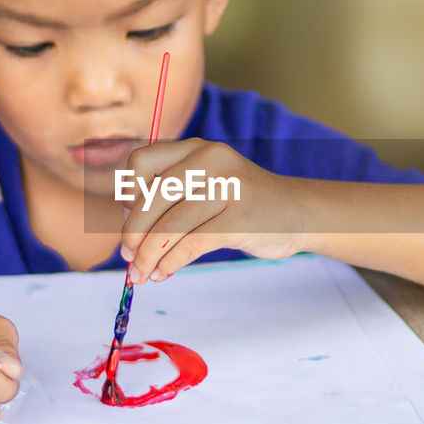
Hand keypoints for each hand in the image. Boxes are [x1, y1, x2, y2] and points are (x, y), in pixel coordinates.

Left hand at [118, 138, 307, 282]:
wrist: (296, 213)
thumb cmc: (240, 204)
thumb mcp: (205, 186)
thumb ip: (170, 198)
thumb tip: (129, 234)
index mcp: (196, 148)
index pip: (141, 161)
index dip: (127, 194)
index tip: (129, 220)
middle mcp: (211, 159)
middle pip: (152, 197)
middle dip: (133, 234)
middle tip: (129, 258)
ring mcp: (229, 187)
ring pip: (170, 225)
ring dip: (149, 256)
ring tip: (142, 274)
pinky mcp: (241, 218)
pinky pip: (193, 244)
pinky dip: (171, 262)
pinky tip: (164, 273)